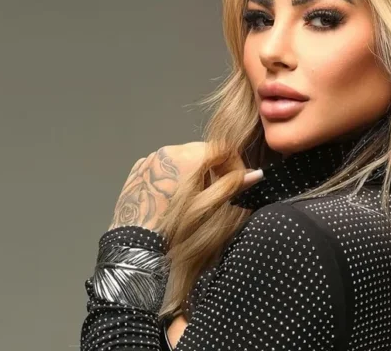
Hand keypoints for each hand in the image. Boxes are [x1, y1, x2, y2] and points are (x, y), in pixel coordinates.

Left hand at [108, 142, 262, 230]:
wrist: (133, 242)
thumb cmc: (172, 226)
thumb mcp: (207, 207)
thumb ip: (232, 185)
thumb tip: (256, 174)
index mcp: (187, 157)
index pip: (222, 149)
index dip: (235, 164)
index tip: (238, 181)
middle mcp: (167, 151)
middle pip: (203, 151)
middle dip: (216, 168)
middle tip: (219, 192)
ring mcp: (150, 158)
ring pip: (184, 157)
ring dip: (196, 171)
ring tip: (195, 197)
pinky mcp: (138, 168)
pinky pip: (165, 164)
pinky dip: (175, 174)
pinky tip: (174, 197)